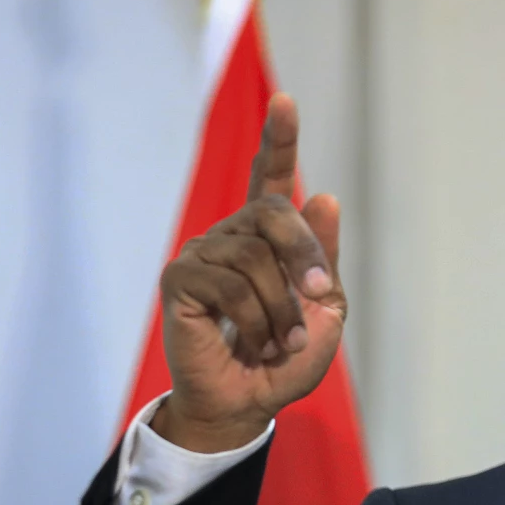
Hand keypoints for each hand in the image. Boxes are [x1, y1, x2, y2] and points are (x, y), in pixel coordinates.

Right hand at [151, 94, 346, 452]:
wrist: (249, 401)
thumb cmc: (286, 357)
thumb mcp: (324, 309)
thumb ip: (324, 259)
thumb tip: (323, 195)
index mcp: (268, 236)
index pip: (269, 176)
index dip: (278, 139)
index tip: (286, 102)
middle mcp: (232, 234)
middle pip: (273, 212)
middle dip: (306, 255)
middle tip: (322, 298)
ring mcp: (202, 253)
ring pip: (256, 259)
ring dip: (284, 309)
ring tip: (284, 340)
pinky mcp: (180, 279)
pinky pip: (231, 287)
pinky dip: (258, 322)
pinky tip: (256, 342)